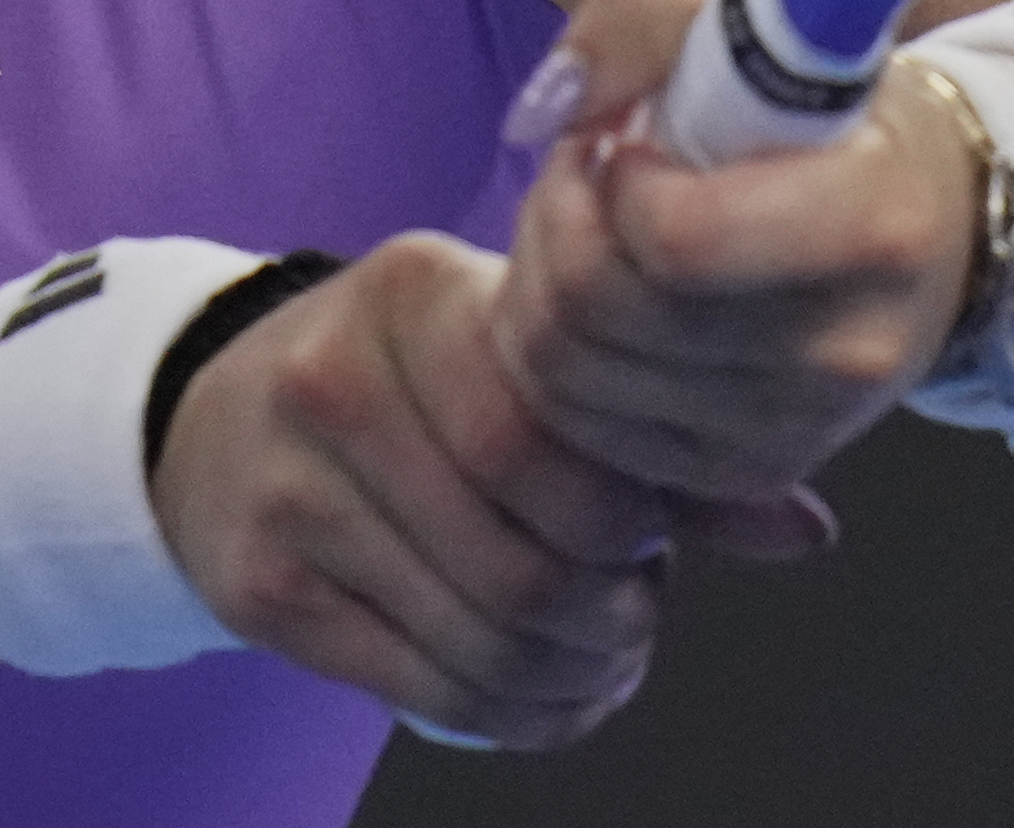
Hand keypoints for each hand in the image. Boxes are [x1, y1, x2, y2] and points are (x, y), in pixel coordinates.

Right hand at [148, 233, 676, 749]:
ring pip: (483, 642)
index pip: (544, 438)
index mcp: (413, 292)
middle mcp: (334, 383)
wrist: (217, 416)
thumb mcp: (507, 354)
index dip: (628, 516)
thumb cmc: (406, 380)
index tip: (653, 534)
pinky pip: (426, 693)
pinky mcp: (261, 594)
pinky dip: (515, 720)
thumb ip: (645, 434)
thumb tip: (797, 529)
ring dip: (575, 679)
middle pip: (521, 558)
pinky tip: (546, 694)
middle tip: (636, 612)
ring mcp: (288, 494)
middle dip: (613, 615)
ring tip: (602, 657)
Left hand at [492, 0, 985, 506]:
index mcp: (872, 220)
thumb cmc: (828, 99)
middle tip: (589, 173)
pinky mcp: (751, 472)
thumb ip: (639, 19)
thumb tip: (545, 109)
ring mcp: (800, 428)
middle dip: (556, 225)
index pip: (677, 241)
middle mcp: (845, 349)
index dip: (616, 182)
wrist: (933, 214)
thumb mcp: (751, 0)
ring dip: (544, 289)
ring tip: (598, 228)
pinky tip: (611, 296)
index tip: (633, 140)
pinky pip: (591, 436)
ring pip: (575, 384)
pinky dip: (567, 362)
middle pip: (602, 314)